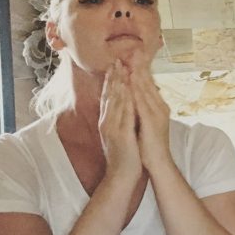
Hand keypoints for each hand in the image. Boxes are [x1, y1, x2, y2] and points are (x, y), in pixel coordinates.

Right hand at [98, 60, 141, 183]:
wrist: (122, 174)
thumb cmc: (124, 155)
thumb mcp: (119, 133)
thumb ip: (118, 120)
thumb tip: (120, 107)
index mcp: (108, 121)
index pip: (108, 97)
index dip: (111, 80)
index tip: (114, 65)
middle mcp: (107, 121)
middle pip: (109, 96)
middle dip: (113, 77)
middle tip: (116, 59)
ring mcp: (112, 127)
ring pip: (114, 101)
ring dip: (117, 84)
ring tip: (120, 68)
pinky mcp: (120, 134)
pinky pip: (123, 114)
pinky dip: (124, 100)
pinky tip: (127, 90)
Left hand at [127, 60, 172, 172]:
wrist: (158, 163)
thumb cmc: (150, 145)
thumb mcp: (146, 123)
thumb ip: (142, 110)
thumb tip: (136, 99)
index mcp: (157, 107)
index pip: (149, 84)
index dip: (142, 69)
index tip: (134, 55)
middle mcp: (159, 107)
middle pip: (149, 83)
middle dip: (141, 66)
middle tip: (135, 49)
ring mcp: (157, 113)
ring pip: (146, 90)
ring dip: (139, 74)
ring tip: (131, 60)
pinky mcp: (152, 121)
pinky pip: (142, 103)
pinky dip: (136, 91)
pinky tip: (130, 82)